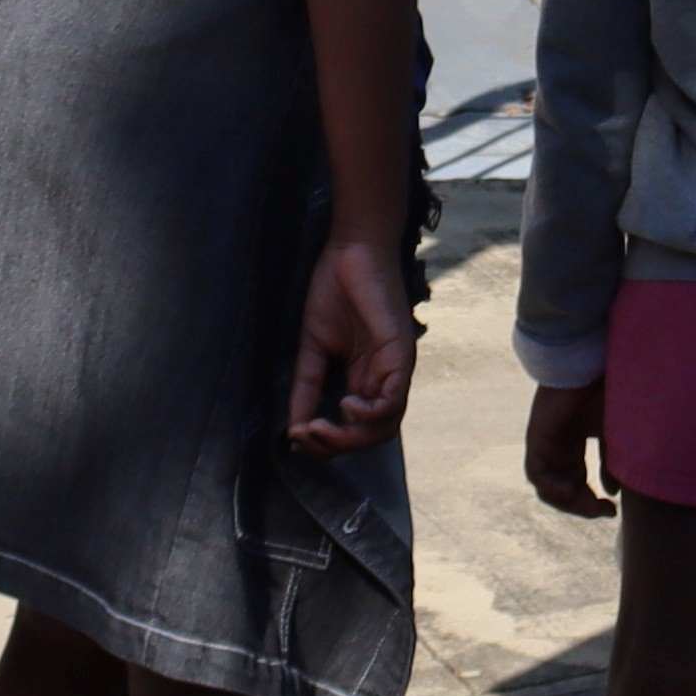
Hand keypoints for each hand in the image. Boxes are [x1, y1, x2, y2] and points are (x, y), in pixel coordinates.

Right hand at [287, 233, 417, 451]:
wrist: (350, 250)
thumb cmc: (335, 290)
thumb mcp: (313, 348)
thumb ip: (307, 386)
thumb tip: (293, 428)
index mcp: (366, 378)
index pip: (356, 429)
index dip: (328, 442)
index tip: (296, 437)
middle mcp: (385, 378)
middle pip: (372, 435)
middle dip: (337, 445)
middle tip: (306, 436)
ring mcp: (396, 367)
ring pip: (385, 425)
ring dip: (350, 436)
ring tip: (320, 428)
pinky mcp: (401, 353)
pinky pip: (395, 399)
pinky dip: (371, 413)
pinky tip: (345, 406)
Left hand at [525, 379, 615, 517]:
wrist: (590, 368)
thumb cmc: (605, 393)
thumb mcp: (613, 435)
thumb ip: (610, 463)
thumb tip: (612, 493)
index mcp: (574, 444)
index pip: (577, 482)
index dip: (593, 501)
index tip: (613, 509)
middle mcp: (557, 447)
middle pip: (563, 490)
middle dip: (584, 506)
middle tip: (605, 512)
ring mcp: (545, 444)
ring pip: (548, 487)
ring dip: (569, 502)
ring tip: (591, 505)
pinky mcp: (536, 440)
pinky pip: (537, 475)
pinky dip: (553, 487)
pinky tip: (574, 490)